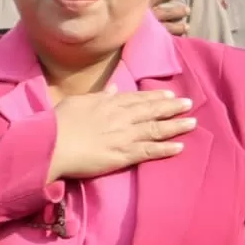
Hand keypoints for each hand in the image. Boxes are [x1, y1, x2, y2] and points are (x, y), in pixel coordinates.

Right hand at [50, 84, 194, 183]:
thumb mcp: (79, 102)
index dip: (155, 96)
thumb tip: (113, 89)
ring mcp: (124, 136)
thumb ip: (99, 96)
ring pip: (156, 129)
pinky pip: (150, 151)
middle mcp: (121, 117)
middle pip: (151, 110)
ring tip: (193, 123)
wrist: (51, 143)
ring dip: (176, 126)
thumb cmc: (59, 123)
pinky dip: (166, 149)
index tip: (169, 93)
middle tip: (189, 103)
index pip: (137, 98)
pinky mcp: (124, 154)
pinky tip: (180, 147)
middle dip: (172, 107)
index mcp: (109, 103)